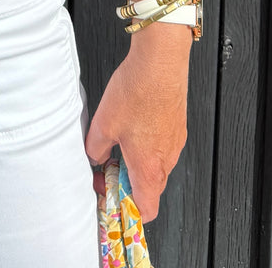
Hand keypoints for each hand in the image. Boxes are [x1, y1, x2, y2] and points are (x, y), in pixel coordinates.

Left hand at [84, 26, 190, 220]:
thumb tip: (94, 156)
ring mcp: (175, 142)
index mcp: (149, 168)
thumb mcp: (104, 123)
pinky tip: (133, 121)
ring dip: (137, 160)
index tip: (110, 198)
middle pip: (149, 188)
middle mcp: (167, 159)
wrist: (160, 61)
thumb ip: (95, 147)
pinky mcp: (177, 125)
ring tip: (119, 138)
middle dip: (127, 181)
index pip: (146, 210)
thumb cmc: (137, 91)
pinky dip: (147, 143)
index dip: (127, 210)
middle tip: (108, 164)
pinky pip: (162, 145)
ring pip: (156, 165)